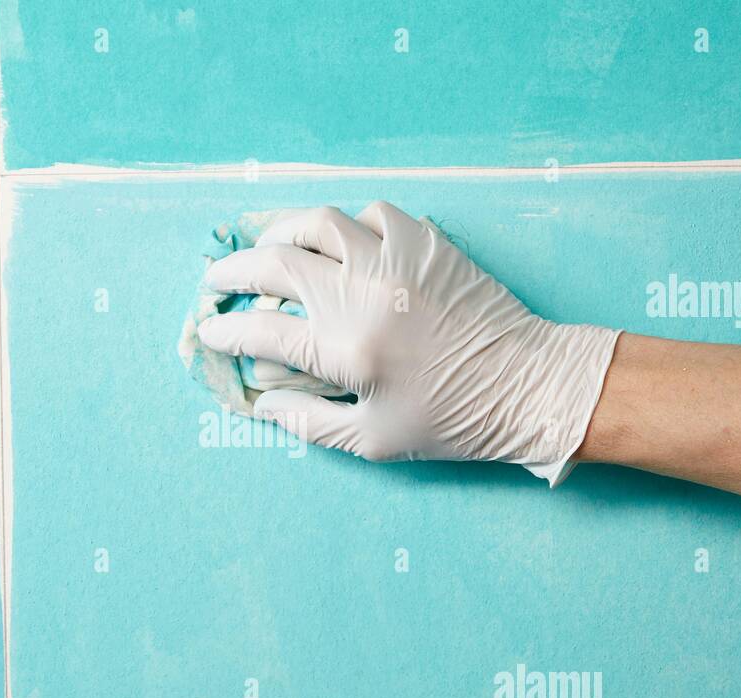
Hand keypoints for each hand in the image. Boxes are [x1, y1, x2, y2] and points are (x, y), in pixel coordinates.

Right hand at [198, 202, 620, 484]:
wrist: (530, 383)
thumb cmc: (453, 421)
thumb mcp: (375, 441)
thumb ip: (309, 422)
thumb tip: (262, 403)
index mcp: (347, 349)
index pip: (263, 334)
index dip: (226, 332)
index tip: (210, 331)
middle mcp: (362, 294)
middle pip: (276, 264)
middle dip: (234, 270)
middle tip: (216, 279)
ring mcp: (395, 260)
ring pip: (318, 222)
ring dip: (281, 232)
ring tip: (267, 248)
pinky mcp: (426, 242)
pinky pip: (370, 214)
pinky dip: (343, 223)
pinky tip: (337, 240)